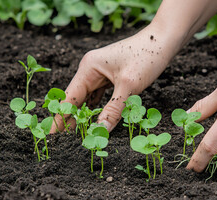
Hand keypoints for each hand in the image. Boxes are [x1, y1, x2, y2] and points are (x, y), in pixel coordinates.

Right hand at [51, 25, 171, 131]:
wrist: (164, 41)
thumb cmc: (147, 57)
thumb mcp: (129, 86)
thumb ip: (114, 109)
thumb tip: (100, 130)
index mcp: (89, 68)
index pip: (69, 98)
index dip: (60, 118)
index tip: (52, 136)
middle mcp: (91, 70)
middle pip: (76, 98)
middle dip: (71, 118)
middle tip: (64, 141)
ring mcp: (101, 73)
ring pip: (88, 98)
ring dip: (85, 114)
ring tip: (77, 134)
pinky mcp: (112, 76)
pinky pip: (100, 95)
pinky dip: (98, 107)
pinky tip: (96, 119)